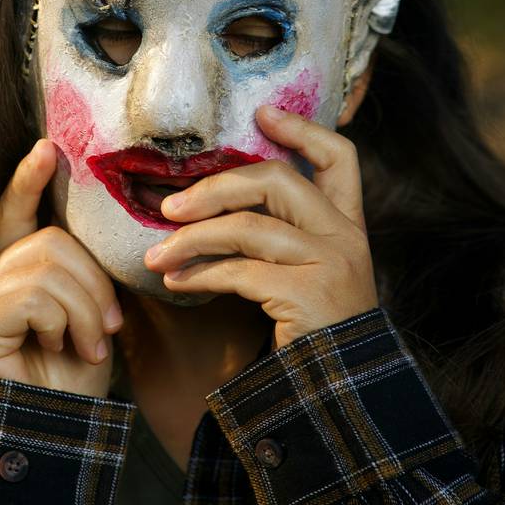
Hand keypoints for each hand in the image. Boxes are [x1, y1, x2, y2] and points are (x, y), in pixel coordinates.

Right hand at [0, 139, 121, 396]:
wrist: (58, 429)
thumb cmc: (73, 374)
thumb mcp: (87, 307)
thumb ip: (81, 265)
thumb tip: (98, 217)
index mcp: (12, 267)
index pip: (16, 212)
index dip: (29, 180)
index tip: (47, 148)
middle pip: (53, 240)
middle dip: (95, 284)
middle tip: (106, 329)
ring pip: (49, 265)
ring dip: (85, 309)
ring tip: (88, 345)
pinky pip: (34, 294)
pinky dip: (63, 322)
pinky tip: (59, 348)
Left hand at [143, 105, 377, 348]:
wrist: (340, 391)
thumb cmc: (309, 330)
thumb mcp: (304, 272)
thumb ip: (276, 235)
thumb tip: (203, 201)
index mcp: (348, 224)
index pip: (340, 157)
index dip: (303, 130)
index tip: (262, 113)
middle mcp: (346, 236)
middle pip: (278, 180)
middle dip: (215, 187)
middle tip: (169, 205)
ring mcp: (333, 262)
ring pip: (249, 227)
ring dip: (192, 239)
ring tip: (156, 254)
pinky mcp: (311, 293)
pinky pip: (241, 271)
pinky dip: (200, 274)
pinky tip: (176, 281)